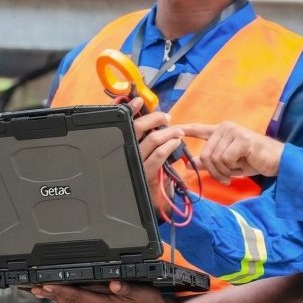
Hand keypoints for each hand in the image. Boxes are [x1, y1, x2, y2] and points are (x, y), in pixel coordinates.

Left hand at [30, 281, 179, 302]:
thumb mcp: (141, 292)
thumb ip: (125, 287)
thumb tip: (114, 283)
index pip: (78, 298)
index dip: (60, 291)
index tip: (45, 285)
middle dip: (53, 296)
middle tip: (34, 288)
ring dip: (58, 301)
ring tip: (43, 292)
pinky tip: (64, 299)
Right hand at [132, 102, 183, 216]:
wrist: (153, 201)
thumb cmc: (150, 175)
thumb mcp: (146, 156)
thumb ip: (147, 139)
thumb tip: (154, 119)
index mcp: (124, 146)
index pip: (124, 124)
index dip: (130, 110)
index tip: (138, 101)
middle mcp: (127, 154)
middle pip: (137, 128)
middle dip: (154, 119)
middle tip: (166, 118)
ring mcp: (136, 164)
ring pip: (152, 140)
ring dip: (168, 132)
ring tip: (177, 132)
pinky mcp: (146, 174)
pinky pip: (159, 155)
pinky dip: (170, 145)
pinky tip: (176, 142)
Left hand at [182, 121, 284, 181]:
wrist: (277, 161)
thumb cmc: (254, 161)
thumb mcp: (228, 163)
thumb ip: (210, 162)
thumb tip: (190, 163)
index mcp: (222, 131)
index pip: (199, 129)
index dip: (185, 130)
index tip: (174, 129)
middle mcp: (226, 127)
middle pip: (205, 154)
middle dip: (214, 171)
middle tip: (226, 178)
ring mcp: (233, 132)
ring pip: (214, 158)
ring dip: (225, 171)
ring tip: (237, 170)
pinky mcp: (241, 139)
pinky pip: (225, 159)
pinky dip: (232, 168)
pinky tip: (243, 166)